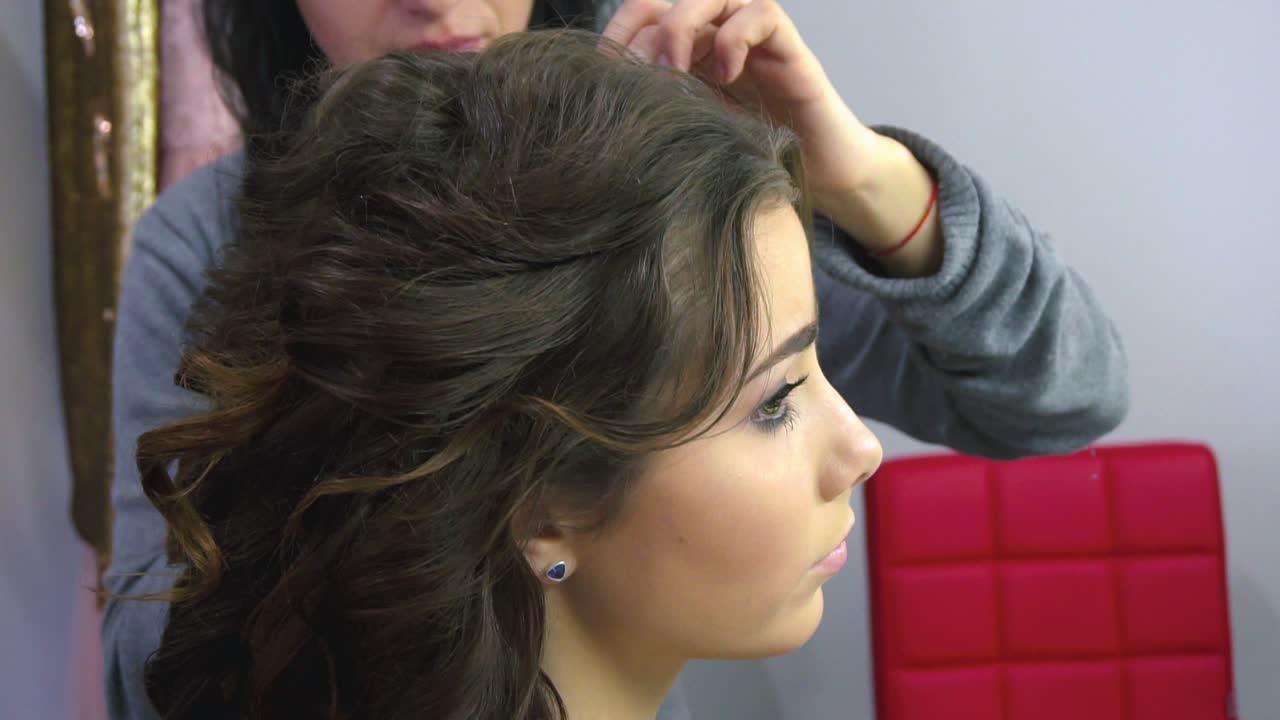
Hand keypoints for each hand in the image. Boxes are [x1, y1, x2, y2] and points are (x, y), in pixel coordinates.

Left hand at [603, 0, 943, 276]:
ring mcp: (752, 37)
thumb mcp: (690, 135)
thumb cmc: (751, 158)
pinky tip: (727, 76)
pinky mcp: (788, 47)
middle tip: (637, 77)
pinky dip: (734, 38)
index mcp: (687, 51)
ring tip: (674, 72)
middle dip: (643, 33)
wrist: (819, 173)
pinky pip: (759, 14)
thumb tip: (598, 113)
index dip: (618, 33)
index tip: (601, 71)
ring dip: (681, 27)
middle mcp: (716, 35)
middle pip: (667, 0)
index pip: (642, 15)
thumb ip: (655, 114)